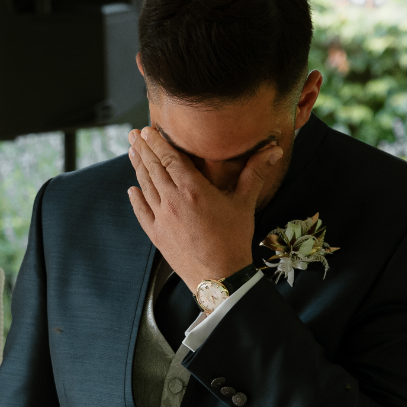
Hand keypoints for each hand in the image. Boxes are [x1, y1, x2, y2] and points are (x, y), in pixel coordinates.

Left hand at [126, 126, 280, 289]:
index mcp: (193, 190)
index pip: (170, 159)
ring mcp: (161, 218)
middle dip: (143, 150)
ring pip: (146, 187)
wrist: (218, 275)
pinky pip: (141, 212)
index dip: (158, 143)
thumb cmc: (234, 238)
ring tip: (132, 152)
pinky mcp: (156, 234)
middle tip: (134, 135)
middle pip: (153, 169)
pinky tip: (132, 189)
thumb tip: (274, 149)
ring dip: (137, 168)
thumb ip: (255, 173)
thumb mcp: (245, 203)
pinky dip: (136, 199)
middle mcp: (173, 201)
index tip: (148, 130)